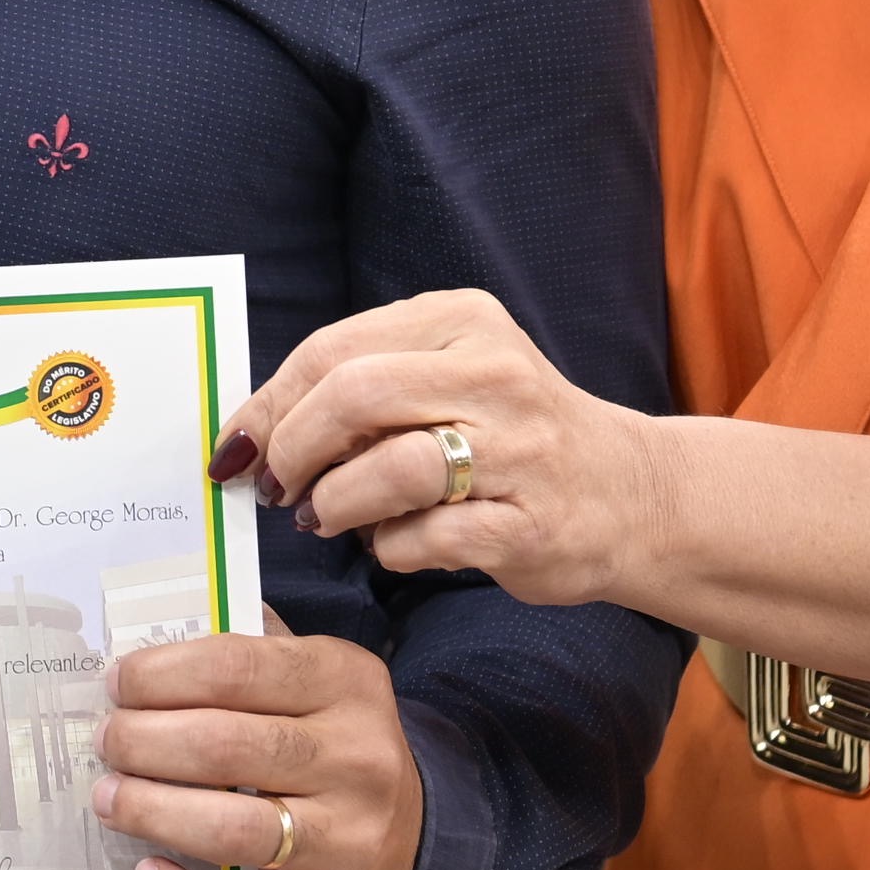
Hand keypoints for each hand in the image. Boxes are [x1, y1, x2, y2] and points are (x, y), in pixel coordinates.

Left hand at [87, 618, 421, 869]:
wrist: (418, 846)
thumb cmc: (331, 749)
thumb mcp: (315, 680)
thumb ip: (250, 653)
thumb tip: (154, 635)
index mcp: (345, 684)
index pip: (236, 665)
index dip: (161, 674)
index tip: (118, 685)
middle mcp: (357, 760)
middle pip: (223, 746)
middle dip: (142, 742)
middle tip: (107, 743)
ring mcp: (349, 844)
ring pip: (229, 829)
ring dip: (149, 811)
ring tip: (109, 800)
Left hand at [211, 288, 652, 604]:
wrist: (631, 494)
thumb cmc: (511, 435)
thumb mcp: (446, 376)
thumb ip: (361, 387)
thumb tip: (255, 430)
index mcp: (463, 320)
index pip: (334, 349)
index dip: (270, 403)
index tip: (239, 444)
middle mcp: (496, 374)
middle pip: (354, 394)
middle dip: (293, 449)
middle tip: (277, 487)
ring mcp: (521, 451)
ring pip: (390, 467)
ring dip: (336, 504)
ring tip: (329, 519)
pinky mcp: (531, 526)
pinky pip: (427, 538)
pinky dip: (390, 549)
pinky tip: (394, 544)